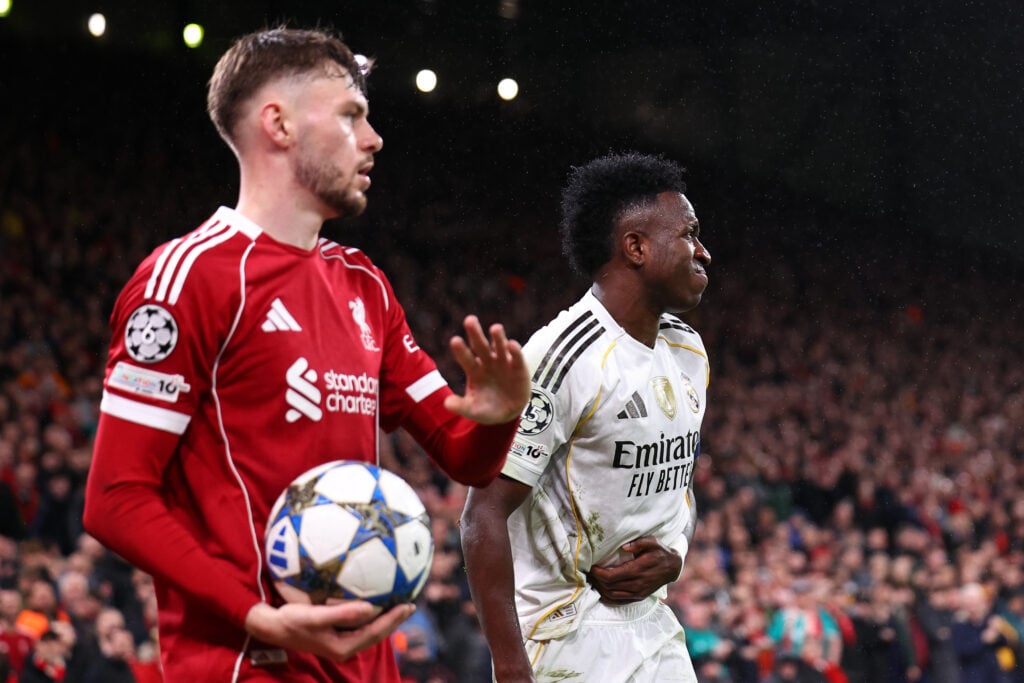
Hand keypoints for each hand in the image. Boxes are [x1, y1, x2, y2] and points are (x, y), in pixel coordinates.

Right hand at [244, 601, 413, 660]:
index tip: (408, 605)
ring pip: (368, 628)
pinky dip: (368, 610)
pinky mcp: (334, 632)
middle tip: (410, 604)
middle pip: (376, 632)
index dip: (393, 620)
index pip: (376, 632)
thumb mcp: (315, 617)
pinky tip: (371, 597)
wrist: (272, 627)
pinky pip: (357, 621)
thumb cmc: (292, 621)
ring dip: (383, 615)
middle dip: (394, 619)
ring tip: (396, 601)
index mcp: (343, 646)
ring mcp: (339, 639)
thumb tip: (369, 608)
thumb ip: (342, 614)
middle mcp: (344, 645)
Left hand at [445, 315, 529, 424]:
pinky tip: (512, 344)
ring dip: (497, 337)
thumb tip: (446, 404)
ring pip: (499, 346)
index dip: (461, 350)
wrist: (508, 413)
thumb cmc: (487, 409)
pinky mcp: (518, 367)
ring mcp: (503, 363)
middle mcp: (487, 362)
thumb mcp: (473, 410)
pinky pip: (516, 357)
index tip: (455, 340)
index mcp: (473, 370)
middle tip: (470, 320)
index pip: (465, 358)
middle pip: (480, 345)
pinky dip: (515, 350)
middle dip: (475, 333)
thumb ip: (461, 406)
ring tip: (495, 328)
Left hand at [586, 536, 681, 603]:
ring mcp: (638, 593)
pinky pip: (619, 601)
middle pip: (609, 587)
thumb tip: (624, 547)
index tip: (591, 567)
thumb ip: (639, 543)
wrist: (673, 567)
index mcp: (637, 570)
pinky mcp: (639, 597)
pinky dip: (608, 598)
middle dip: (596, 580)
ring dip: (600, 589)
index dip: (598, 574)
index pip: (611, 576)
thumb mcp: (652, 542)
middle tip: (589, 573)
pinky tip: (602, 591)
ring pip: (612, 595)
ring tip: (593, 580)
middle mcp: (637, 584)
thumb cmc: (660, 552)